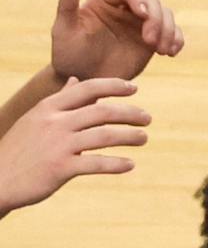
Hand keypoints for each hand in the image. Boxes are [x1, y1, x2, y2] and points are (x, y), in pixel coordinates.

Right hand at [0, 78, 148, 215]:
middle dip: (130, 113)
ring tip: (143, 139)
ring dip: (129, 137)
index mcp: (49, 107)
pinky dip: (116, 164)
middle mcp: (55, 123)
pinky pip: (96, 163)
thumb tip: (74, 80)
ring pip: (105, 135)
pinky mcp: (59, 169)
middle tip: (147, 119)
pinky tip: (129, 165)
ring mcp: (57, 145)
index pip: (89, 88)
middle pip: (103, 111)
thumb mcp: (34, 120)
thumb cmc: (19, 149)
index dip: (115, 86)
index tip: (134, 89)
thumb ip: (58, 100)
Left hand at [51, 0, 181, 85]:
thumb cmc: (68, 54)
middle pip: (151, 1)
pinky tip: (172, 52)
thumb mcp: (63, 31)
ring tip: (162, 50)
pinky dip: (177, 39)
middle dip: (156, 19)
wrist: (82, 79)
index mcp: (106, 0)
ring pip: (166, 14)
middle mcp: (127, 8)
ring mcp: (142, 23)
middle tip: (150, 41)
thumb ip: (67, 5)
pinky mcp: (153, 38)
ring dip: (168, 30)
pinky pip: (173, 32)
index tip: (142, 14)